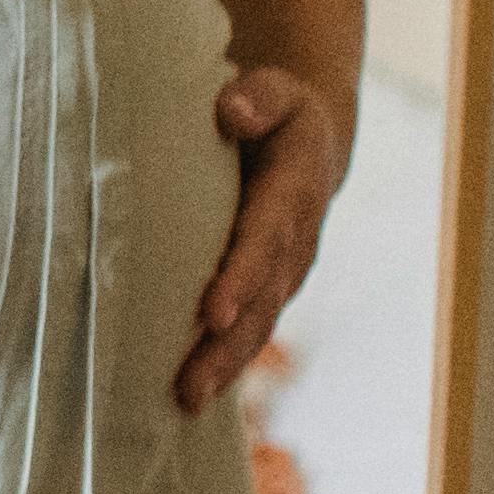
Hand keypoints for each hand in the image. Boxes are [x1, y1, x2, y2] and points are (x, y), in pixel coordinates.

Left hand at [179, 65, 351, 411]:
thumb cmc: (273, 112)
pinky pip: (250, 330)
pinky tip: (192, 396)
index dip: (241, 277)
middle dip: (227, 345)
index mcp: (293, 194)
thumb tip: (231, 110)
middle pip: (261, 300)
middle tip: (189, 384)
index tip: (212, 312)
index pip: (264, 239)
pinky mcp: (268, 288)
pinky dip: (225, 362)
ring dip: (224, 365)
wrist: (307, 141)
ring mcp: (283, 272)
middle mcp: (293, 243)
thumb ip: (258, 97)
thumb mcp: (275, 91)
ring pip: (257, 325)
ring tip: (186, 402)